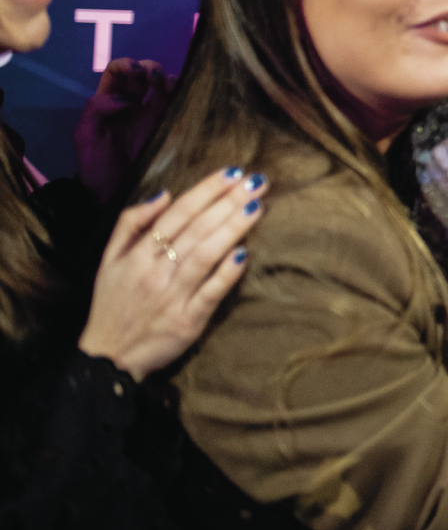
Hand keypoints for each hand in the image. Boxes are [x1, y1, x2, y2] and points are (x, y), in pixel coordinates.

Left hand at [73, 58, 174, 206]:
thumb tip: (124, 97)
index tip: (133, 72)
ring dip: (167, 78)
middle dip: (149, 68)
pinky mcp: (172, 127)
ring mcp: (155, 116)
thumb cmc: (96, 170)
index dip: (126, 65)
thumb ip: (97, 109)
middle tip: (150, 77)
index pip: (118, 72)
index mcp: (110, 103)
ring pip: (166, 85)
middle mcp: (134, 106)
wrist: (114, 198)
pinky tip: (180, 94)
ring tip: (164, 84)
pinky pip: (181, 104)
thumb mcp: (85, 137)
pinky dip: (183, 92)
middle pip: (145, 73)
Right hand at [77, 167, 266, 380]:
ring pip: (205, 255)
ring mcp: (173, 296)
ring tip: (257, 206)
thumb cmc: (112, 303)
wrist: (108, 357)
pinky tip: (246, 252)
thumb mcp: (108, 260)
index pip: (177, 213)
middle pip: (196, 230)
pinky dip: (228, 272)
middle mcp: (156, 272)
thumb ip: (130, 223)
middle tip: (256, 181)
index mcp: (138, 255)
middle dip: (228, 202)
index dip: (205, 191)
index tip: (232, 172)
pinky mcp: (188, 321)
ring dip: (233, 229)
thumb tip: (163, 194)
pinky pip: (211, 292)